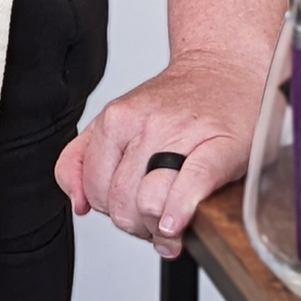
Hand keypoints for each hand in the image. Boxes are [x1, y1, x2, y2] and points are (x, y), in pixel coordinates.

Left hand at [54, 48, 265, 257]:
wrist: (222, 73)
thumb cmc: (173, 106)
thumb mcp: (116, 122)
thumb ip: (83, 159)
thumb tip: (78, 203)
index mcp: (115, 118)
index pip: (94, 190)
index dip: (111, 211)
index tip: (130, 207)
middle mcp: (144, 123)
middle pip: (122, 204)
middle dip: (139, 225)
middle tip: (155, 218)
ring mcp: (181, 133)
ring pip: (149, 204)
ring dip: (161, 228)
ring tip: (172, 220)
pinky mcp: (220, 144)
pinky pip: (191, 186)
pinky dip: (181, 210)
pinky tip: (179, 222)